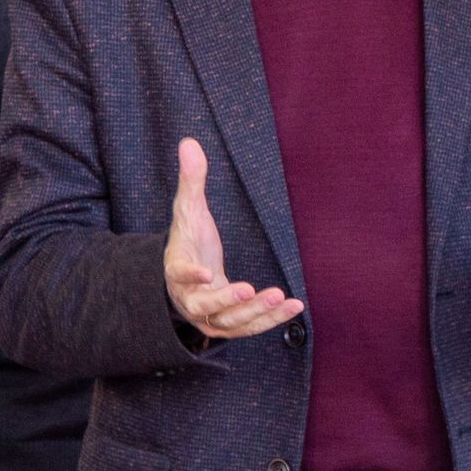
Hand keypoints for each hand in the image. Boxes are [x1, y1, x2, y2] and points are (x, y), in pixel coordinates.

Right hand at [164, 138, 301, 340]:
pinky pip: (249, 327)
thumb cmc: (189, 241)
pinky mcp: (229, 324)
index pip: (179, 274)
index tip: (205, 272)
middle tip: (250, 290)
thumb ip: (191, 181)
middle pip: (206, 306)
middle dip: (228, 300)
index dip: (190, 275)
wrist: (187, 276)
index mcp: (176, 270)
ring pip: (231, 322)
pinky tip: (294, 306)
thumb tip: (189, 143)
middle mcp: (190, 299)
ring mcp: (209, 316)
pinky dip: (271, 320)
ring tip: (282, 298)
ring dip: (257, 314)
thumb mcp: (188, 210)